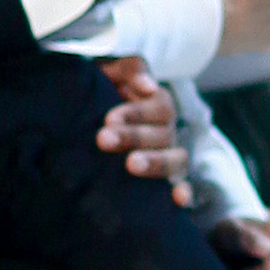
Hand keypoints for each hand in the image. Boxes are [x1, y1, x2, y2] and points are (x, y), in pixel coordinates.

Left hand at [95, 56, 192, 197]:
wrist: (85, 120)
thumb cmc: (100, 93)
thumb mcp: (110, 72)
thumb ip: (129, 68)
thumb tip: (147, 85)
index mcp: (157, 104)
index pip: (158, 106)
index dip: (136, 113)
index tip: (108, 119)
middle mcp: (167, 131)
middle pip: (164, 133)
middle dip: (134, 136)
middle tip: (104, 139)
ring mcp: (169, 155)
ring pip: (177, 159)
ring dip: (156, 162)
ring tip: (131, 165)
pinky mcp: (167, 180)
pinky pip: (183, 185)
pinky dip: (184, 192)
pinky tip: (178, 200)